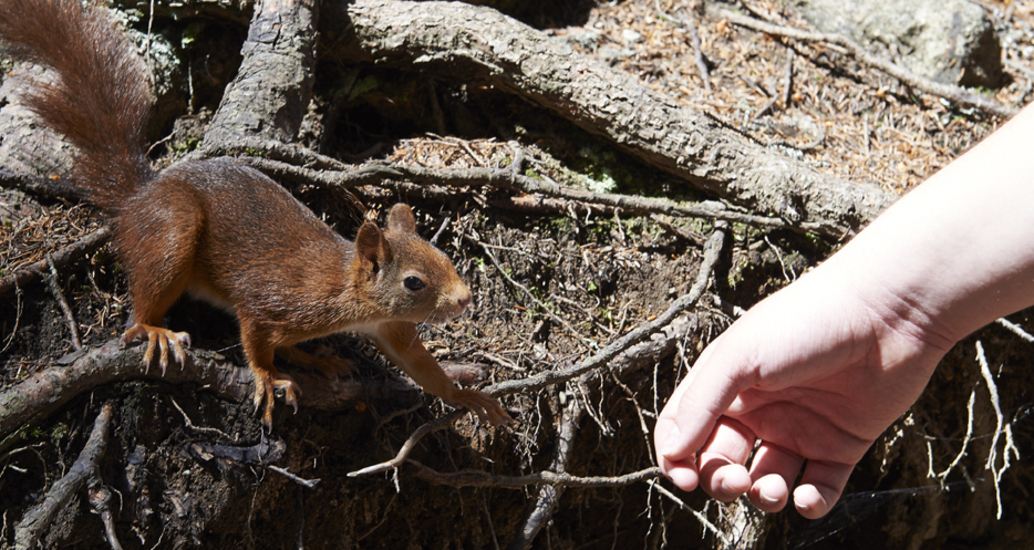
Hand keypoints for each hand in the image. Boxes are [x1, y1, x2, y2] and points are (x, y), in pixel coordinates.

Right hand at [654, 263, 952, 517]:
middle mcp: (759, 410)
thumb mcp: (738, 357)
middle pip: (723, 462)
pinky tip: (806, 498)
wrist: (887, 313)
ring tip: (773, 491)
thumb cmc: (805, 322)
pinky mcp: (842, 446)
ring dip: (763, 497)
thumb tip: (670, 453)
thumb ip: (699, 405)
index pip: (685, 431)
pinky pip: (819, 489)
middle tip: (737, 482)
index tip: (685, 479)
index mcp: (727, 385)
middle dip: (722, 482)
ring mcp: (800, 429)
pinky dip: (809, 504)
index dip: (677, 459)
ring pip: (767, 482)